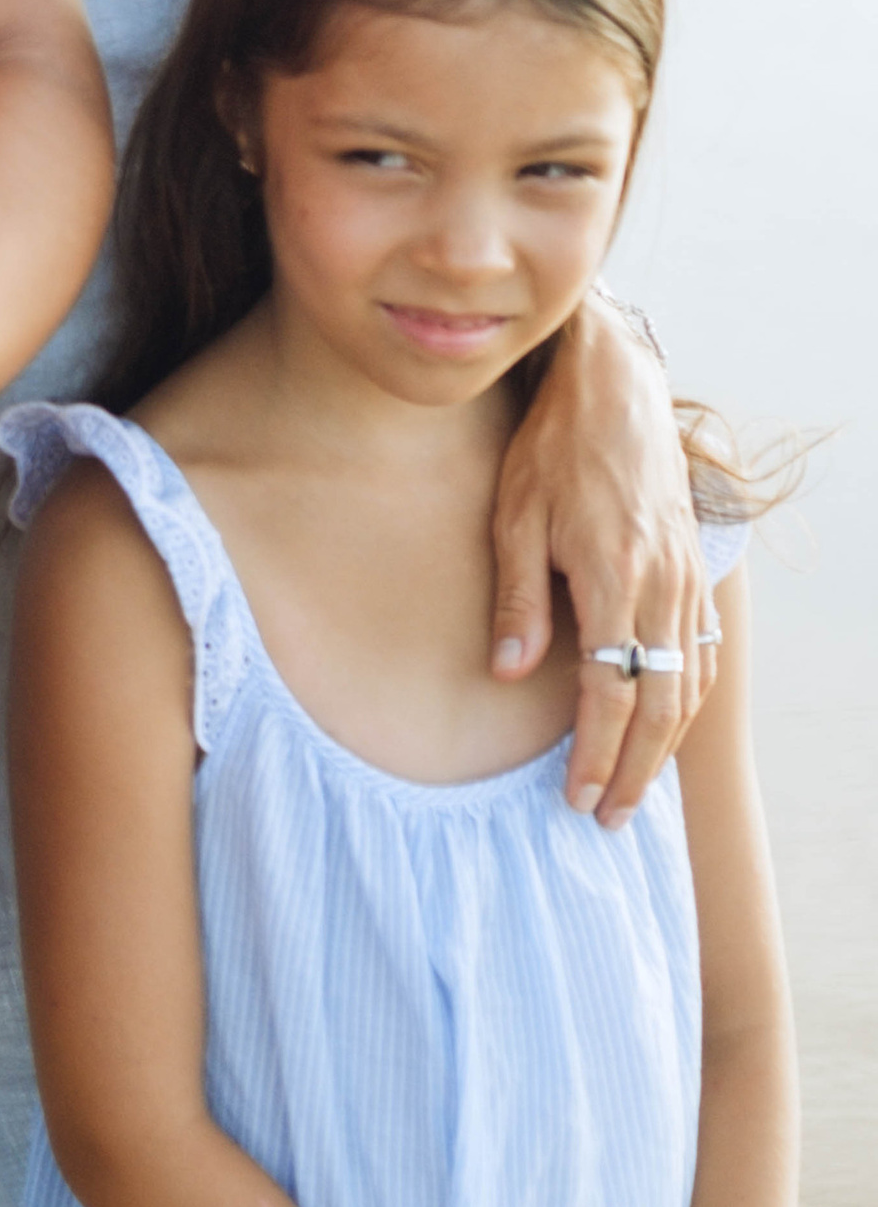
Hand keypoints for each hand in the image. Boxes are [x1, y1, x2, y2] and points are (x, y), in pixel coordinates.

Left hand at [491, 293, 709, 826]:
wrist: (615, 388)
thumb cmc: (551, 447)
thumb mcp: (514, 515)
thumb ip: (517, 599)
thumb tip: (507, 673)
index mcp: (615, 578)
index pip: (610, 692)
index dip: (593, 752)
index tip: (573, 797)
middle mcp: (661, 586)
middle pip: (659, 706)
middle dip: (633, 770)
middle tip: (606, 817)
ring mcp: (684, 578)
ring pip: (687, 685)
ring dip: (663, 745)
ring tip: (633, 789)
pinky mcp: (691, 568)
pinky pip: (698, 652)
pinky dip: (685, 701)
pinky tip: (665, 725)